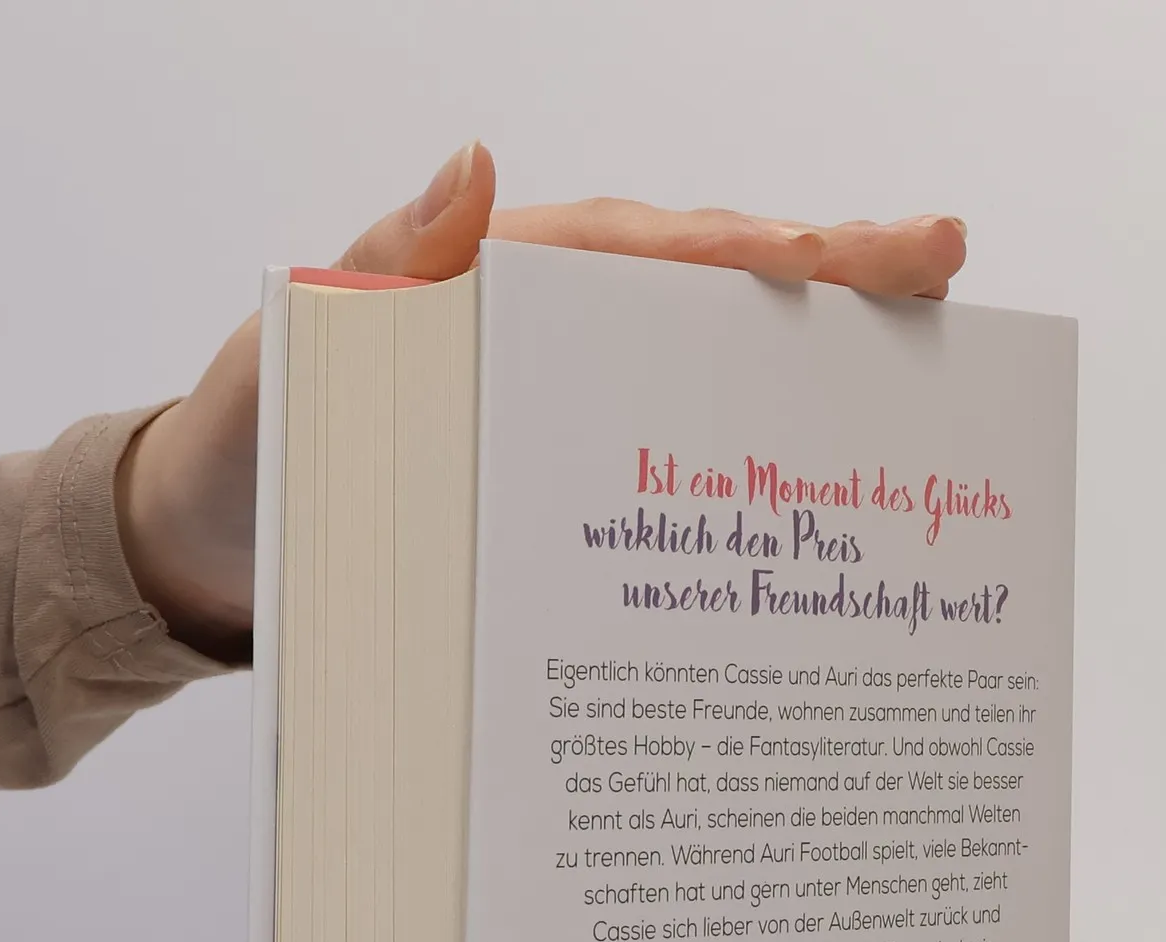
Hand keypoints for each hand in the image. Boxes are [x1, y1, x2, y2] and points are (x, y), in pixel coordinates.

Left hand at [117, 141, 967, 656]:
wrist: (220, 548)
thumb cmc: (254, 446)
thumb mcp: (293, 358)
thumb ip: (381, 273)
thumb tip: (475, 170)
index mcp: (497, 285)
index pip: (647, 252)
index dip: (755, 252)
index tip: (853, 258)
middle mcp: (546, 330)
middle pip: (706, 291)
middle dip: (831, 277)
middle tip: (945, 266)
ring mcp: (560, 401)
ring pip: (702, 366)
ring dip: (810, 363)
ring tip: (921, 361)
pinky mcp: (559, 471)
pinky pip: (663, 451)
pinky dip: (742, 457)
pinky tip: (815, 483)